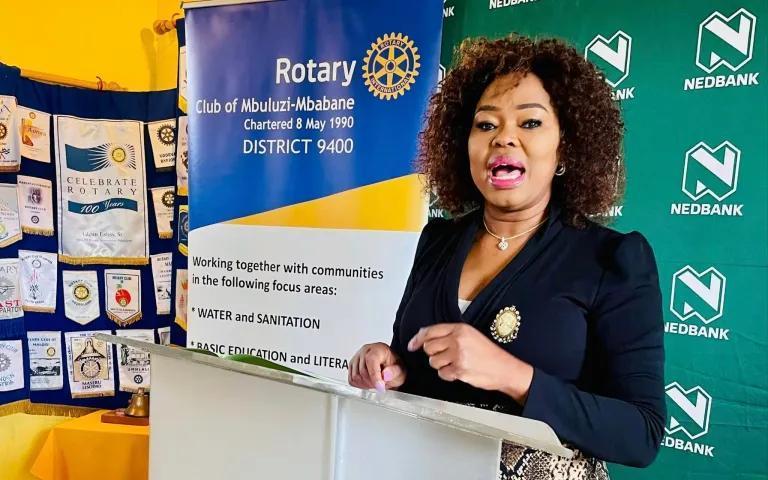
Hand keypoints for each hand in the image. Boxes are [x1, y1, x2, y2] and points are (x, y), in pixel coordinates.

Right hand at [348, 342, 405, 391]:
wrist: (390, 366)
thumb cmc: (394, 366)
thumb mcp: (400, 370)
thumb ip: (394, 372)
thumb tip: (385, 374)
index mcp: (378, 349)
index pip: (371, 361)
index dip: (374, 376)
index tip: (380, 387)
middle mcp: (365, 351)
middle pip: (362, 371)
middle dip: (372, 383)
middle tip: (381, 385)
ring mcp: (357, 358)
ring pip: (355, 376)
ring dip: (365, 385)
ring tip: (375, 384)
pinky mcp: (352, 365)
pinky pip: (351, 379)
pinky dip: (359, 385)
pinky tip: (367, 384)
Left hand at [408, 323, 532, 403]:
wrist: (505, 369)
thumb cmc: (489, 354)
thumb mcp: (471, 336)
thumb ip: (449, 334)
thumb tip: (425, 338)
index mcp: (460, 328)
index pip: (431, 331)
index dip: (418, 339)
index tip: (412, 345)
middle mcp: (458, 340)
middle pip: (429, 347)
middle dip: (434, 354)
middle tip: (446, 356)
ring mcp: (458, 355)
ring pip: (433, 362)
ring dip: (441, 365)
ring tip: (456, 364)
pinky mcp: (459, 370)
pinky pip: (442, 374)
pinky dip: (448, 375)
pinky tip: (459, 372)